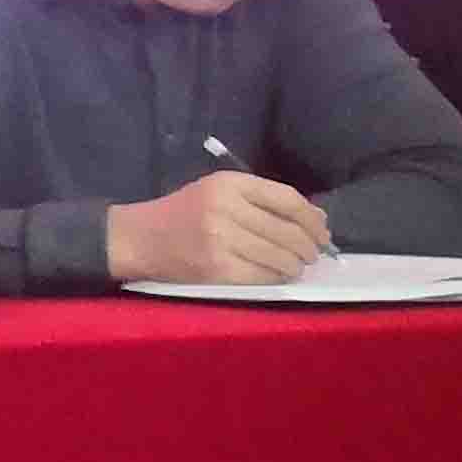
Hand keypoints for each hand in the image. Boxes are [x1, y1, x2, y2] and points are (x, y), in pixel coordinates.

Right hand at [106, 169, 329, 286]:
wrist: (138, 238)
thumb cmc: (183, 213)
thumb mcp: (217, 192)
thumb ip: (261, 200)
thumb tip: (317, 219)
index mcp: (228, 183)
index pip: (288, 200)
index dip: (313, 218)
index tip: (322, 231)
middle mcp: (225, 208)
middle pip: (290, 231)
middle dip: (309, 247)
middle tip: (311, 254)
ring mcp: (221, 240)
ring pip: (282, 257)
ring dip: (296, 265)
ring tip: (294, 266)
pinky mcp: (218, 268)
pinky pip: (265, 276)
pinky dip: (278, 277)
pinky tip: (276, 274)